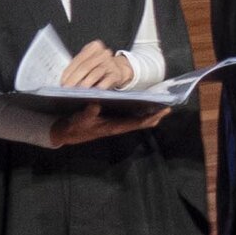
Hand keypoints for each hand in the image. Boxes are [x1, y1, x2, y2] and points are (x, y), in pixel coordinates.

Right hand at [47, 102, 161, 145]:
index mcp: (114, 127)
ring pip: (137, 119)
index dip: (152, 118)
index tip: (164, 110)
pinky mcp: (112, 120)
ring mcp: (116, 123)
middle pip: (142, 122)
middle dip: (155, 115)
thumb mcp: (80, 119)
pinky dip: (138, 110)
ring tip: (159, 102)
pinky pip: (129, 116)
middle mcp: (118, 126)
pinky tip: (142, 102)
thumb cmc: (75, 127)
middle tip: (168, 105)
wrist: (67, 132)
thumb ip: (88, 113)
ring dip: (148, 112)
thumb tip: (96, 104)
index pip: (138, 123)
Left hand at [57, 40, 135, 90]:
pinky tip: (92, 93)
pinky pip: (106, 81)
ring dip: (85, 84)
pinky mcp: (116, 74)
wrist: (118, 70)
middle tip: (67, 88)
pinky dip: (98, 88)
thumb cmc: (99, 66)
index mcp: (93, 47)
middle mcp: (103, 53)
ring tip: (78, 92)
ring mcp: (111, 63)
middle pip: (85, 66)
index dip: (68, 72)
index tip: (62, 82)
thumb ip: (77, 67)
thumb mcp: (88, 62)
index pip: (78, 60)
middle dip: (74, 79)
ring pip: (95, 74)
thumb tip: (65, 81)